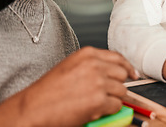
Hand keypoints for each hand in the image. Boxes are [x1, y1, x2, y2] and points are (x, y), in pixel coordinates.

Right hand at [0, 47, 137, 126]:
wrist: (32, 109)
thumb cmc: (47, 92)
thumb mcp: (71, 67)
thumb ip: (92, 66)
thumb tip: (113, 72)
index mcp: (87, 54)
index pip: (118, 57)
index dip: (127, 67)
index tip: (133, 74)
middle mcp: (95, 65)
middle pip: (122, 74)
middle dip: (117, 85)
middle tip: (105, 94)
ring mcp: (98, 82)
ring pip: (122, 91)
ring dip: (112, 99)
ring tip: (94, 103)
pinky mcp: (99, 100)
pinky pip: (116, 105)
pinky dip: (109, 110)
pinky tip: (94, 110)